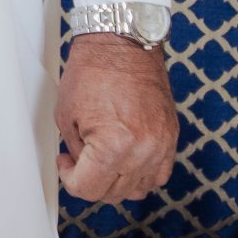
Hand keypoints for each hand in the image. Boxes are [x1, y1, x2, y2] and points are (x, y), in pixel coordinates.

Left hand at [55, 33, 177, 202]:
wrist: (122, 43)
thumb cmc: (93, 70)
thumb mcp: (67, 115)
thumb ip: (75, 151)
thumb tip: (81, 168)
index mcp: (114, 145)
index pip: (88, 189)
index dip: (69, 178)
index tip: (66, 164)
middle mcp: (143, 150)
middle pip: (114, 193)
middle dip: (91, 180)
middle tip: (79, 160)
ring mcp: (161, 145)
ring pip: (138, 189)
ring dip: (116, 181)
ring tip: (101, 159)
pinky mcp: (171, 137)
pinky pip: (158, 174)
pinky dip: (140, 173)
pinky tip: (124, 158)